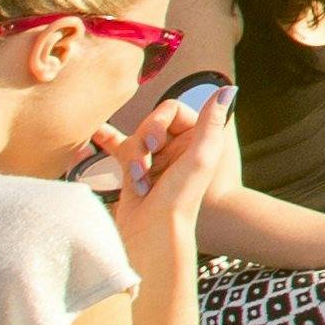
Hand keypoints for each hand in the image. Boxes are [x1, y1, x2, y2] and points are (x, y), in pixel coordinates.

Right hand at [101, 93, 229, 248]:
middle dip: (142, 143)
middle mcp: (181, 147)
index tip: (154, 143)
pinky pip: (121, 148)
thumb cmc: (180, 199)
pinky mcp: (137, 172)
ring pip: (135, 138)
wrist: (154, 235)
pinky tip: (96, 132)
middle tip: (144, 166)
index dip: (157, 122)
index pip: (171, 109)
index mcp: (198, 139)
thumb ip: (211, 122)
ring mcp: (158, 159)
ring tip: (138, 181)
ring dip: (132, 157)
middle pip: (151, 123)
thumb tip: (229, 88)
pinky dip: (108, 141)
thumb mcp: (200, 157)